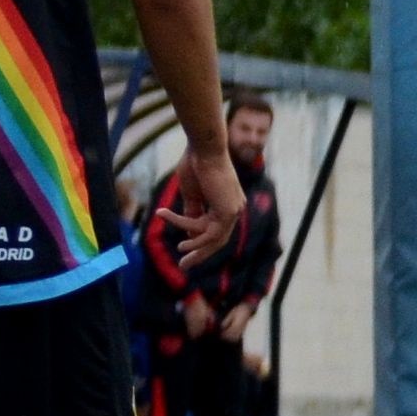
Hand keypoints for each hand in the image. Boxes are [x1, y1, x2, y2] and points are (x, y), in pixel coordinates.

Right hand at [163, 139, 239, 273]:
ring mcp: (234, 210)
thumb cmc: (195, 164)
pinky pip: (211, 233)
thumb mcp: (192, 192)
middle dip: (201, 253)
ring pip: (215, 239)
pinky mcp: (229, 211)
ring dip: (197, 249)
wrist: (203, 149)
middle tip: (184, 265)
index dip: (197, 238)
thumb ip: (192, 210)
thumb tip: (189, 229)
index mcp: (228, 202)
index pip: (214, 228)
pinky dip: (196, 239)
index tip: (181, 244)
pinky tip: (183, 244)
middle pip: (219, 239)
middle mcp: (235, 208)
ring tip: (181, 256)